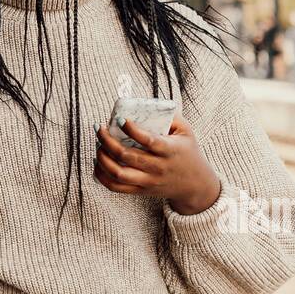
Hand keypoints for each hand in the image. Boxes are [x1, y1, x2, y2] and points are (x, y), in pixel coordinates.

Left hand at [95, 112, 221, 214]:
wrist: (195, 185)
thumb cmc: (188, 152)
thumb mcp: (186, 131)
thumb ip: (171, 116)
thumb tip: (149, 103)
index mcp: (169, 150)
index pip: (148, 141)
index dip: (132, 130)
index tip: (120, 119)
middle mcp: (158, 167)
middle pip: (127, 156)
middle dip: (108, 141)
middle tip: (99, 129)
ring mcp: (148, 181)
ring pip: (119, 174)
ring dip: (103, 159)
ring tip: (98, 145)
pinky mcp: (141, 190)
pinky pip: (116, 187)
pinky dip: (102, 176)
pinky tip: (98, 163)